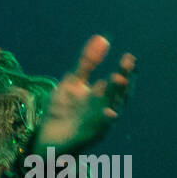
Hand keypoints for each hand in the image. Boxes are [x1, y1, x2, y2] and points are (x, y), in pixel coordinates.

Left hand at [31, 35, 135, 156]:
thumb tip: (103, 38)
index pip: (120, 81)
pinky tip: (110, 111)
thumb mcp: (74, 82)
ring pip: (113, 108)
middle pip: (120, 94)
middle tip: (127, 63)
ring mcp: (99, 123)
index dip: (126, 70)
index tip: (129, 57)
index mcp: (103, 95)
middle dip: (124, 79)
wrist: (47, 139)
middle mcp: (105, 108)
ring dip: (116, 95)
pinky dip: (106, 120)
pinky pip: (101, 129)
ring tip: (118, 78)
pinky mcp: (90, 136)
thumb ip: (88, 63)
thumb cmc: (64, 110)